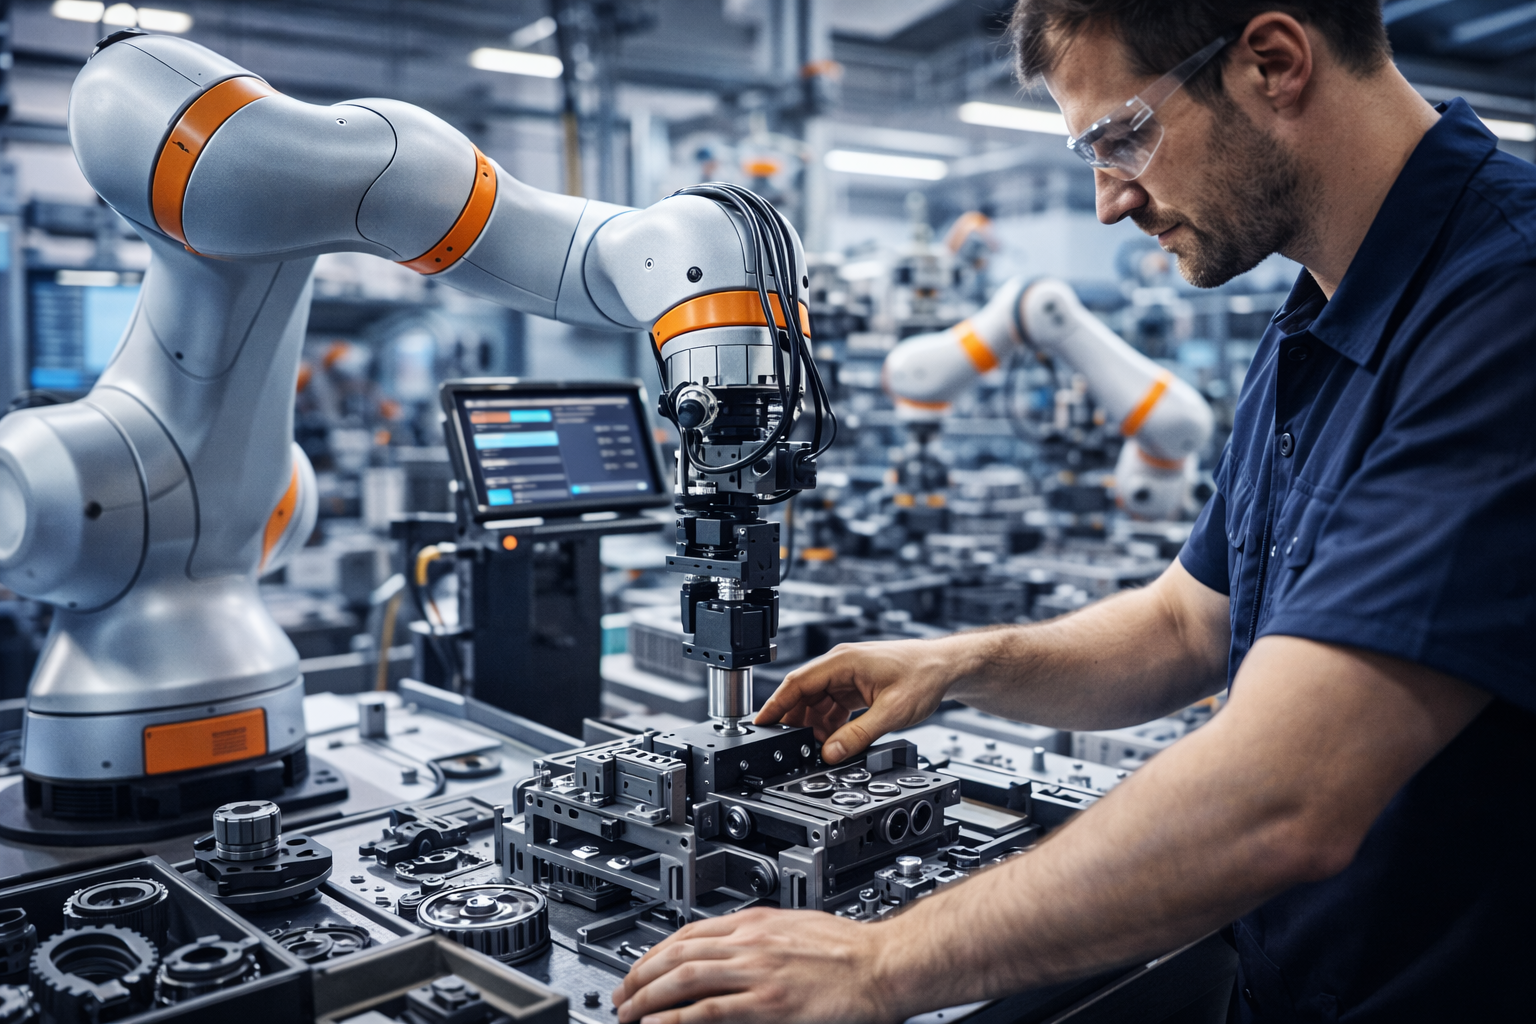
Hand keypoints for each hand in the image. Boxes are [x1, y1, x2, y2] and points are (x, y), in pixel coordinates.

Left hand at [611, 907, 901, 1023]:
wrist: (885, 963)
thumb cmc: (852, 950)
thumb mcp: (797, 928)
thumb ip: (763, 938)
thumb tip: (735, 950)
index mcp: (757, 923)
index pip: (690, 933)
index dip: (656, 952)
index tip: (640, 967)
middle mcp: (751, 942)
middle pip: (678, 953)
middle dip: (641, 975)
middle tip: (622, 995)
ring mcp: (758, 971)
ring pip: (684, 978)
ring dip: (649, 996)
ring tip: (629, 1013)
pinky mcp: (769, 1003)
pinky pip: (709, 1010)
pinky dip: (677, 1018)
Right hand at [755, 639, 958, 761]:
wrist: (948, 668)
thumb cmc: (924, 675)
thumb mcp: (892, 712)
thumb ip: (859, 735)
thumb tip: (831, 753)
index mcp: (843, 661)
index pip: (797, 683)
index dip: (775, 705)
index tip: (760, 724)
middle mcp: (841, 665)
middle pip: (803, 695)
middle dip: (794, 722)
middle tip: (787, 749)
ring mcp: (847, 675)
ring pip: (817, 703)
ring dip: (814, 727)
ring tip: (814, 750)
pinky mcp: (855, 686)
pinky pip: (832, 707)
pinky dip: (829, 725)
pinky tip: (833, 742)